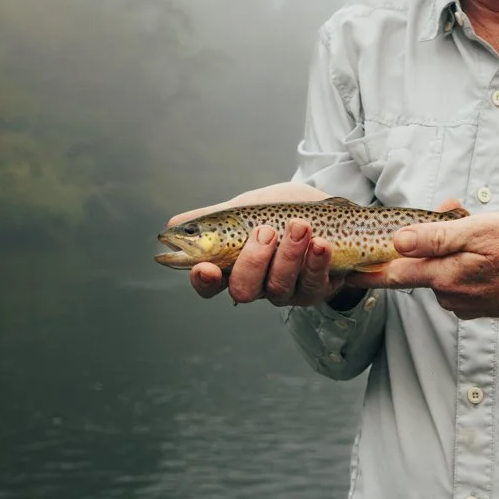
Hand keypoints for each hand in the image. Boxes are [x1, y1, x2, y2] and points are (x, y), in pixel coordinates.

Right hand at [169, 182, 348, 308]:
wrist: (326, 208)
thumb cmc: (279, 211)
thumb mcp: (246, 208)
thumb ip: (213, 218)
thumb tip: (171, 225)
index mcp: (232, 267)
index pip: (209, 285)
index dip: (204, 281)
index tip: (206, 268)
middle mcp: (257, 285)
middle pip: (243, 290)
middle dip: (253, 261)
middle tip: (266, 231)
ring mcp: (286, 290)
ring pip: (279, 288)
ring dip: (288, 256)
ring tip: (299, 226)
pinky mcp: (317, 289)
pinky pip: (314, 284)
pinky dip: (316, 262)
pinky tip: (321, 243)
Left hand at [347, 210, 498, 320]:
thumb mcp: (480, 230)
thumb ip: (436, 237)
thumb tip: (398, 240)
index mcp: (445, 276)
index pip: (393, 274)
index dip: (368, 270)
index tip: (344, 271)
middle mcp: (451, 296)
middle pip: (419, 271)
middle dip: (423, 249)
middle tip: (448, 222)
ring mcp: (468, 305)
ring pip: (443, 276)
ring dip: (451, 256)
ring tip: (483, 235)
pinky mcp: (483, 307)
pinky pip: (462, 284)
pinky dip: (467, 266)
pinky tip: (491, 254)